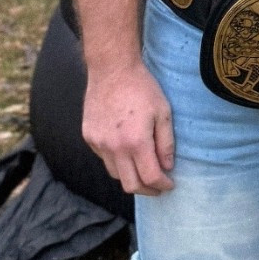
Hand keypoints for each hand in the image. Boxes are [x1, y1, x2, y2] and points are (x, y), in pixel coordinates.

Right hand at [82, 60, 174, 196]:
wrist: (112, 69)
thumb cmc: (141, 88)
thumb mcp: (163, 113)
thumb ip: (166, 143)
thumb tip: (167, 167)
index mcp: (136, 142)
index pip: (150, 177)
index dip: (162, 185)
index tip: (169, 185)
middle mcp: (114, 147)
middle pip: (130, 185)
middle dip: (147, 190)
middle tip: (157, 186)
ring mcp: (99, 143)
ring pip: (115, 174)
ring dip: (130, 177)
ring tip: (142, 170)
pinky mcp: (89, 137)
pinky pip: (104, 159)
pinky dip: (117, 161)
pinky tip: (126, 151)